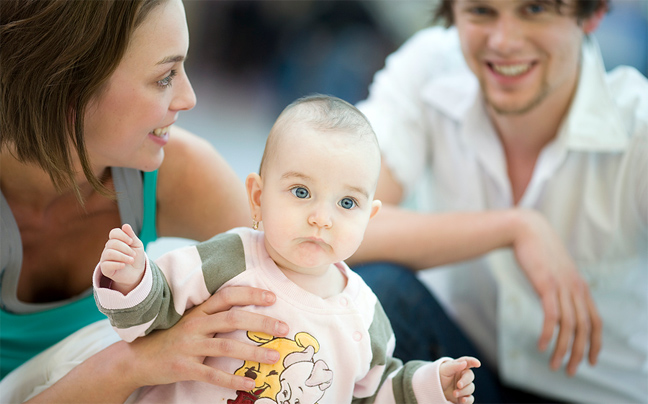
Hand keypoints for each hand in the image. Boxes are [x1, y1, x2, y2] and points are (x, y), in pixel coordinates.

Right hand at [99, 224, 145, 293]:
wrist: (137, 273)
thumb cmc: (135, 257)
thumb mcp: (137, 245)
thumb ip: (131, 236)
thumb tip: (125, 225)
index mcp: (116, 240)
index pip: (114, 233)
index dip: (123, 235)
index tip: (131, 241)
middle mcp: (109, 248)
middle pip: (112, 243)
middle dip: (125, 248)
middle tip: (133, 254)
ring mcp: (105, 258)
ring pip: (109, 253)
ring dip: (122, 256)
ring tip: (131, 260)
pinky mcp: (105, 269)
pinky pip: (106, 264)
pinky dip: (117, 264)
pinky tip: (124, 265)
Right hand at [126, 286, 288, 390]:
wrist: (136, 359)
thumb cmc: (170, 338)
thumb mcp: (190, 320)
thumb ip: (213, 314)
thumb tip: (246, 311)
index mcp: (198, 311)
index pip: (228, 296)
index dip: (251, 294)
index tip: (273, 297)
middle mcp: (195, 325)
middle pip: (233, 319)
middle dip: (262, 322)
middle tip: (284, 328)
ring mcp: (189, 346)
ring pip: (227, 346)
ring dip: (254, 352)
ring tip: (275, 356)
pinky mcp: (184, 367)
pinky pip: (213, 374)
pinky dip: (233, 379)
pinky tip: (251, 383)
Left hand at [439, 356, 479, 403]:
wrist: (433, 389)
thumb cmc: (438, 376)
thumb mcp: (444, 369)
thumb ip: (454, 366)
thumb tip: (464, 363)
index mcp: (459, 367)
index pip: (468, 362)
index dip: (473, 361)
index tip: (477, 364)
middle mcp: (463, 376)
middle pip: (470, 377)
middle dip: (465, 381)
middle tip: (458, 385)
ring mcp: (464, 387)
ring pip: (470, 388)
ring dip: (463, 391)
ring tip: (454, 393)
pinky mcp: (463, 396)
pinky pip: (470, 399)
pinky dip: (467, 400)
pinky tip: (462, 400)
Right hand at [512, 209, 601, 374]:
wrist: (525, 229)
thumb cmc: (537, 249)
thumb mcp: (555, 270)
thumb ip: (561, 285)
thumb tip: (559, 300)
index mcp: (580, 286)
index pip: (596, 321)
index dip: (596, 343)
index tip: (592, 360)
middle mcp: (576, 288)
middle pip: (585, 328)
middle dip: (580, 353)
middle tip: (570, 371)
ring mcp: (562, 286)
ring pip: (570, 326)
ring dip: (563, 349)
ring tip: (554, 365)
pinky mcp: (546, 285)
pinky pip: (551, 316)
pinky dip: (548, 334)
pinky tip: (541, 345)